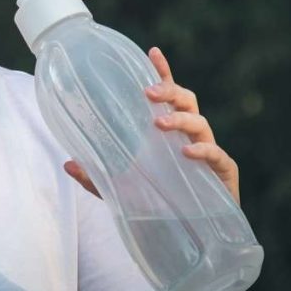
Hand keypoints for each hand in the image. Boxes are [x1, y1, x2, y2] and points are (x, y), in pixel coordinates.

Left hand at [63, 46, 240, 205]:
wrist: (188, 239)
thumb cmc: (159, 207)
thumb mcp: (119, 191)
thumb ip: (96, 176)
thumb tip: (66, 163)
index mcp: (169, 134)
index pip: (167, 97)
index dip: (162, 72)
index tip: (152, 51)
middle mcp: (190, 137)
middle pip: (186, 100)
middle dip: (169, 90)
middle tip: (147, 92)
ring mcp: (209, 153)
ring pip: (200, 122)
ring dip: (179, 119)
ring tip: (159, 123)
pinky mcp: (223, 174)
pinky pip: (217, 155)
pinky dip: (203, 150)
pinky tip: (187, 152)